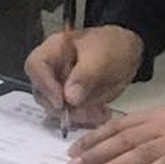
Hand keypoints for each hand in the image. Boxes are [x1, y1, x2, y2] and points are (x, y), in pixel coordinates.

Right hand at [25, 24, 142, 126]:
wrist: (129, 52)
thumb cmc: (113, 45)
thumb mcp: (102, 56)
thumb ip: (85, 75)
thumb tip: (69, 98)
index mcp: (55, 50)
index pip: (36, 66)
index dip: (44, 85)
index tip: (61, 102)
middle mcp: (53, 69)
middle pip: (42, 93)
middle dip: (61, 108)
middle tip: (84, 113)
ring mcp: (61, 86)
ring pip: (56, 108)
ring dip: (77, 116)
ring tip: (100, 113)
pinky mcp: (72, 100)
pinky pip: (71, 114)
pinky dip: (86, 118)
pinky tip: (102, 114)